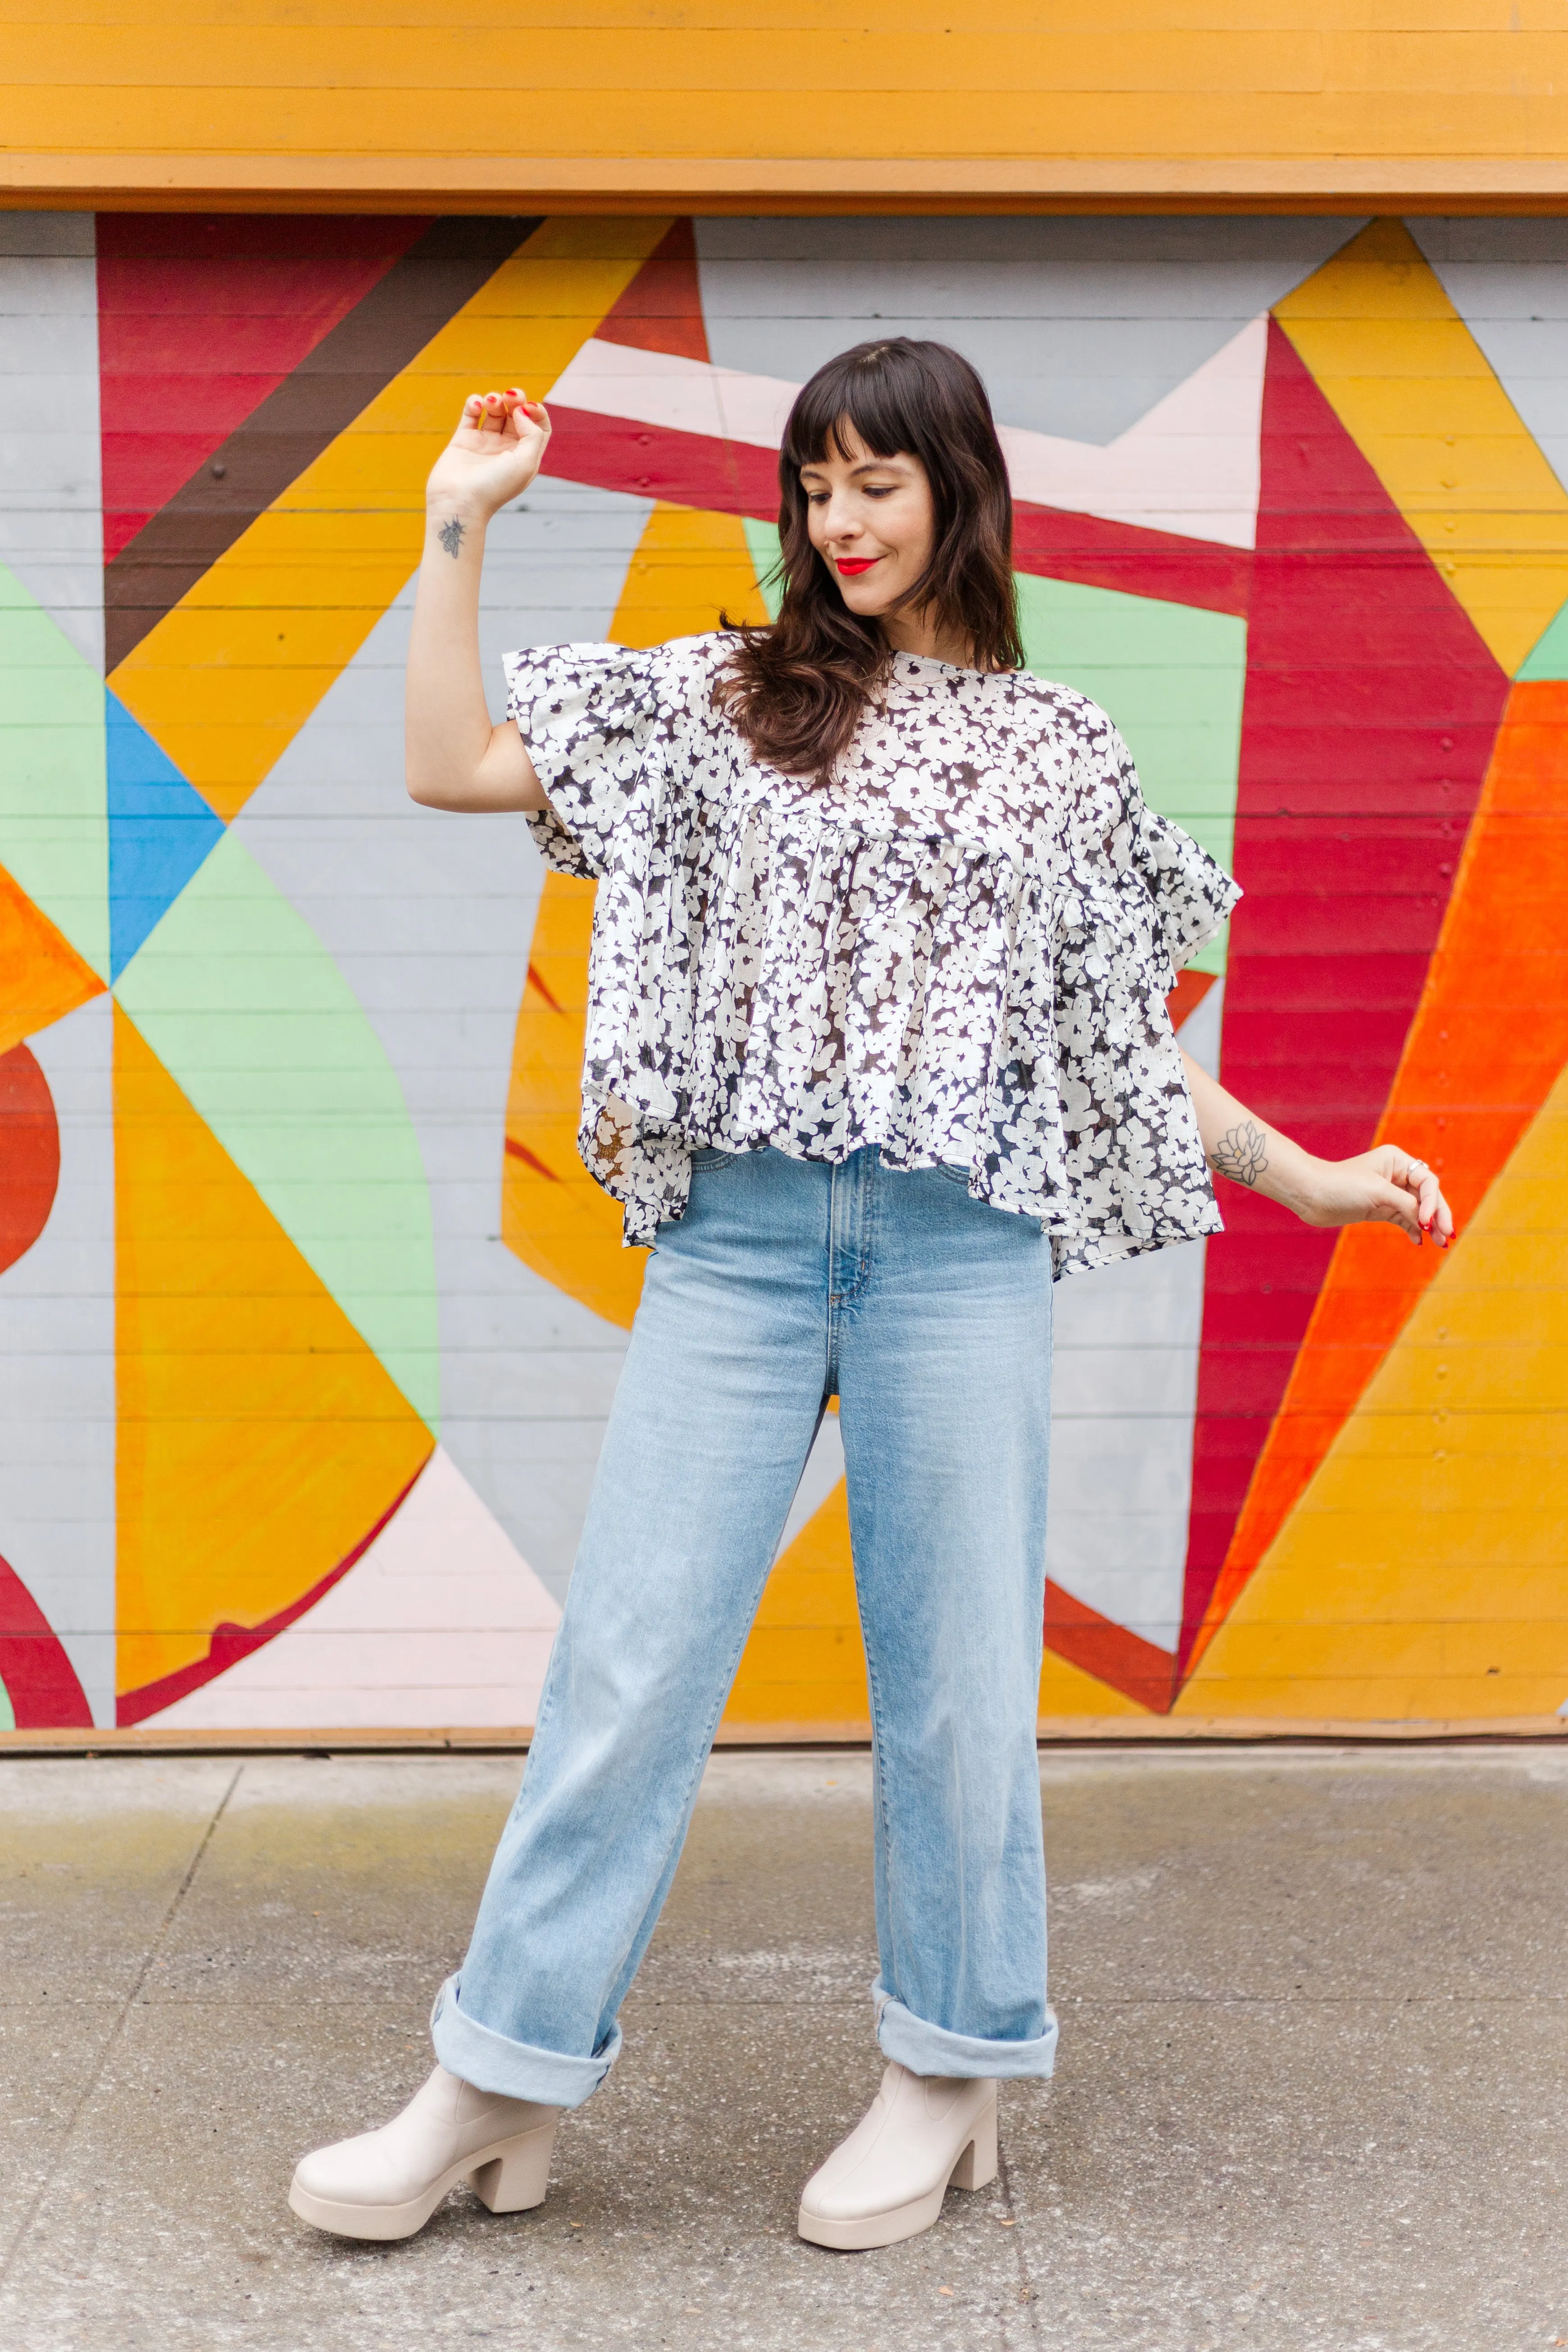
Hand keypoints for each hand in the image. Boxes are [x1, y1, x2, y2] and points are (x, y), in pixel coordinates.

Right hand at [425, 391, 550, 525]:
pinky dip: (474, 402)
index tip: (527, 408)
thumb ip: (533, 434)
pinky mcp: (463, 439)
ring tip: (491, 402)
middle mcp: (506, 449)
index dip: (537, 412)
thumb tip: (522, 411)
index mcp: (525, 456)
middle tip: (510, 397)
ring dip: (495, 399)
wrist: (459, 502)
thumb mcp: (526, 463)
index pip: (539, 426)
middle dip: (516, 400)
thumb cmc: (494, 488)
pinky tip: (476, 405)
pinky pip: (471, 412)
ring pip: (494, 410)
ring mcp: (484, 443)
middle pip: (517, 414)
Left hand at [1294, 1146, 1453, 1246]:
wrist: (1309, 1195)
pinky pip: (1404, 1219)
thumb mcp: (1378, 1193)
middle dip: (1438, 1216)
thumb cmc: (1341, 1185)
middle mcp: (1396, 1174)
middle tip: (1448, 1236)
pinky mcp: (1380, 1208)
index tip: (1426, 1222)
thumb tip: (1428, 1221)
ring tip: (1440, 1244)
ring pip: (1418, 1210)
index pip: (1427, 1182)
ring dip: (1429, 1226)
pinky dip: (1413, 1230)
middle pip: (1427, 1197)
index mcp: (1397, 1161)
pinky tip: (1419, 1241)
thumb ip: (1407, 1205)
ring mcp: (1388, 1193)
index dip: (1432, 1202)